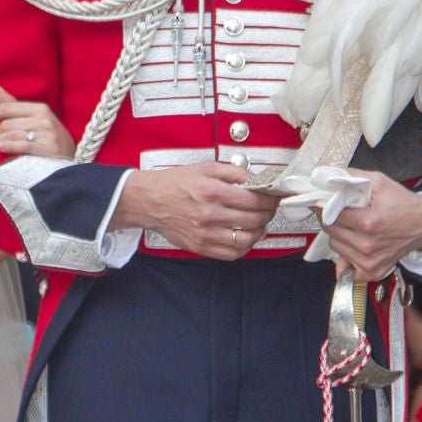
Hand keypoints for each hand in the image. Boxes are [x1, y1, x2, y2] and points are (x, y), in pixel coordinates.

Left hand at [0, 86, 74, 159]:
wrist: (69, 162)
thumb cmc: (48, 139)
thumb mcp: (34, 119)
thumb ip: (13, 104)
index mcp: (39, 108)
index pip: (7, 108)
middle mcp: (44, 119)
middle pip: (8, 123)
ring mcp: (47, 134)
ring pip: (13, 134)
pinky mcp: (48, 149)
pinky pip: (23, 145)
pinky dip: (9, 146)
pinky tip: (0, 148)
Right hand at [112, 162, 279, 258]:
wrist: (149, 201)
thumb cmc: (174, 184)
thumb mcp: (205, 168)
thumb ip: (233, 172)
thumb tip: (256, 179)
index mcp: (212, 191)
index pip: (254, 200)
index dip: (270, 199)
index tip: (273, 197)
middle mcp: (209, 214)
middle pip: (254, 219)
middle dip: (268, 214)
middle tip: (269, 209)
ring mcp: (205, 234)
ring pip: (246, 239)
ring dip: (259, 232)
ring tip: (259, 223)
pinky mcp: (200, 247)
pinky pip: (231, 254)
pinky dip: (244, 247)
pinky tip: (245, 237)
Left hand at [324, 173, 421, 281]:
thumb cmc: (402, 201)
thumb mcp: (379, 181)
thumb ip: (350, 176)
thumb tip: (323, 174)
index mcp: (368, 222)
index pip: (330, 215)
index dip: (325, 207)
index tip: (325, 203)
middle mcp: (367, 245)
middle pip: (331, 231)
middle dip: (332, 220)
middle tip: (342, 214)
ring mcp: (369, 261)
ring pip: (335, 247)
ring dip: (339, 237)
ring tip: (354, 229)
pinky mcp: (372, 272)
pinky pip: (344, 267)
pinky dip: (346, 257)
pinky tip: (356, 247)